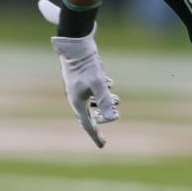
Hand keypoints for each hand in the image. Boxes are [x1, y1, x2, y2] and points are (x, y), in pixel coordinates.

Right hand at [38, 0, 118, 147]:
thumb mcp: (99, 84)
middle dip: (102, 117)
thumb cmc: (86, 65)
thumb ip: (105, 102)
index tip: (103, 145)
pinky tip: (109, 84)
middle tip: (116, 116)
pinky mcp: (81, 78)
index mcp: (77, 102)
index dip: (96, 135)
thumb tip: (112, 118)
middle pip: (89, 114)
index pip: (87, 124)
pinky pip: (91, 89)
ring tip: (117, 99)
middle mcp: (75, 97)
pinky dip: (101, 90)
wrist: (75, 45)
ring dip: (104, 102)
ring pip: (92, 100)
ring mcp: (77, 87)